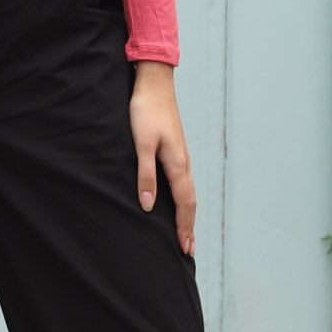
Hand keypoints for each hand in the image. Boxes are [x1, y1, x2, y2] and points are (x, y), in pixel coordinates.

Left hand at [129, 62, 195, 254]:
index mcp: (177, 164)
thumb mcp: (141, 144)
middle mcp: (184, 162)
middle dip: (189, 226)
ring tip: (187, 232)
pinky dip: (184, 199)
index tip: (184, 247)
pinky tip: (179, 201)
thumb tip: (148, 205)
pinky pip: (184, 182)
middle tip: (189, 249)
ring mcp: (182, 155)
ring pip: (189, 192)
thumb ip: (145, 174)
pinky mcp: (176, 149)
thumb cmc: (146, 111)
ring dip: (188, 214)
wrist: (154, 83)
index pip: (183, 203)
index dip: (183, 227)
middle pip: (190, 201)